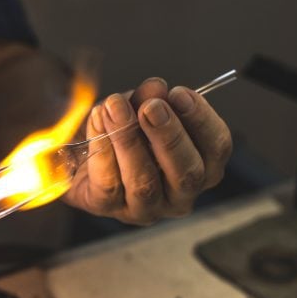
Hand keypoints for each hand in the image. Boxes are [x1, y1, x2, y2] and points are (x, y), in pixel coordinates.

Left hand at [62, 77, 231, 224]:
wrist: (80, 152)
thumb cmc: (121, 130)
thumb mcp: (138, 106)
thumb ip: (149, 98)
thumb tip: (156, 88)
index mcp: (201, 167)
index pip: (216, 148)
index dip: (201, 119)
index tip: (179, 93)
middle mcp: (179, 195)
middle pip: (187, 173)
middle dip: (169, 136)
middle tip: (151, 107)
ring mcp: (145, 208)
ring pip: (144, 182)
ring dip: (130, 141)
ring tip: (116, 108)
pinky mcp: (109, 208)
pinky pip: (109, 183)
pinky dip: (102, 149)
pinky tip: (98, 122)